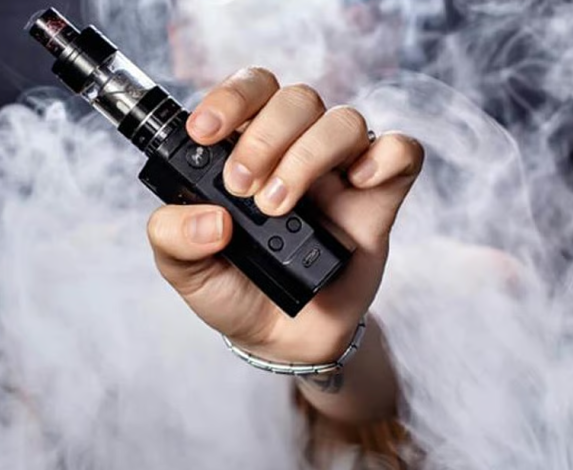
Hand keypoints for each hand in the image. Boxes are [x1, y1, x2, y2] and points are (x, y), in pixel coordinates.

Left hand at [146, 67, 423, 363]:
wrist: (281, 340)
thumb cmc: (234, 291)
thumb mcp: (183, 269)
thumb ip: (172, 237)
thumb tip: (210, 218)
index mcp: (248, 149)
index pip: (251, 90)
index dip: (232, 98)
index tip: (205, 133)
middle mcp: (296, 150)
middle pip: (298, 99)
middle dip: (265, 137)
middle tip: (242, 188)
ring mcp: (340, 173)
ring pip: (344, 121)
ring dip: (309, 155)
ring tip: (279, 206)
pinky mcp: (378, 199)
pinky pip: (401, 152)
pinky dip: (384, 157)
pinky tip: (357, 183)